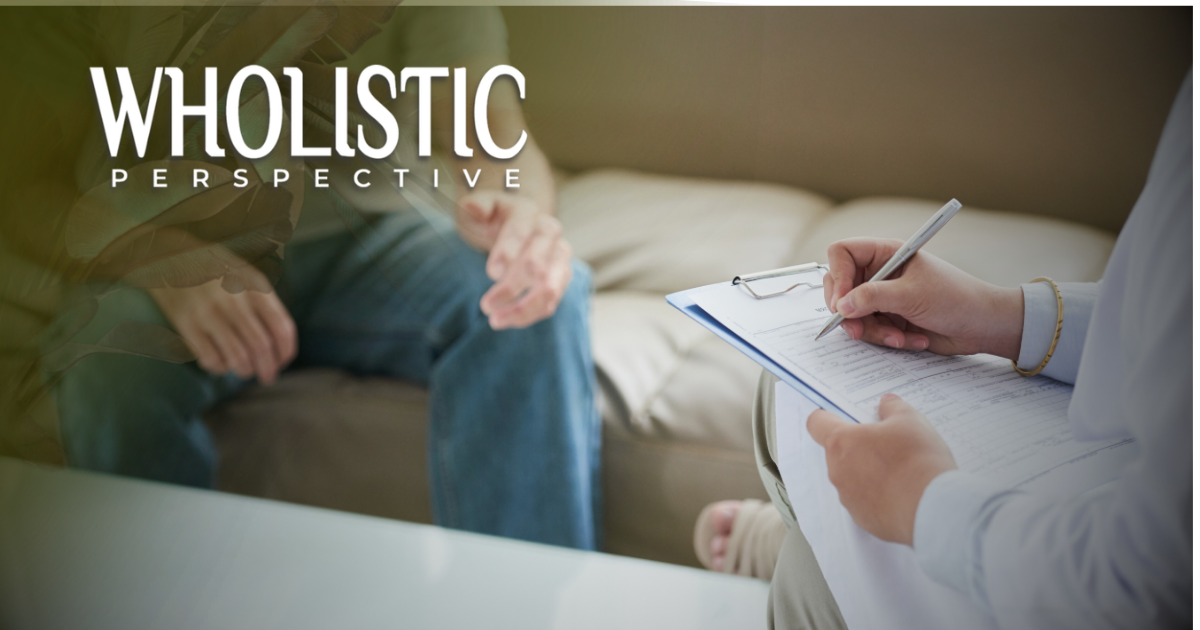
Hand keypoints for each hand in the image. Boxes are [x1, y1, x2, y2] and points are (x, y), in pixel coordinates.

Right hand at [149, 269, 295, 384]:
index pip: (281, 328)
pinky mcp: (186, 324)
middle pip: (261, 347)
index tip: (283, 362)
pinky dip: (220, 367)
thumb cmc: (215, 268)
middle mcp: (234, 301)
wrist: (168, 255)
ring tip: (245, 371)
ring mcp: (208, 313)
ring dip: (245, 371)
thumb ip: (265, 302)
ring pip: (237, 357)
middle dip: (268, 369)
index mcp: (254, 287)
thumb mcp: (246, 274)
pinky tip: (221, 363)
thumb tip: (282, 342)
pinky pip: (210, 358)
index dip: (286, 351)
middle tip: (267, 377)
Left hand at [457, 191, 572, 329]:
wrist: (514, 226)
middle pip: (536, 265)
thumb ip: (476, 204)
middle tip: (486, 306)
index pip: (522, 232)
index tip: (492, 273)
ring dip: (524, 309)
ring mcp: (559, 257)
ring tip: (496, 321)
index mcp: (527, 212)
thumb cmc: (492, 218)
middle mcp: (549, 234)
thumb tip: (473, 206)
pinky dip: (531, 315)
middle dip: (511, 287)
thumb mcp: (480, 206)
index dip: (507, 253)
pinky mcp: (560, 278)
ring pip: (549, 288)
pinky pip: (551, 302)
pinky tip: (508, 321)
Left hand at [807, 394, 956, 544]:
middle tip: (886, 444)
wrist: (932, 507)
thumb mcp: (910, 419)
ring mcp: (848, 499)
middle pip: (838, 453)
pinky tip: (902, 493)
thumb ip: (892, 407)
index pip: (816, 424)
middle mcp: (838, 472)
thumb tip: (885, 404)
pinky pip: (865, 502)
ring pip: (852, 479)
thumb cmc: (917, 459)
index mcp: (841, 442)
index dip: (826, 417)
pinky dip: (879, 497)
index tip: (837, 416)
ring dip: (868, 473)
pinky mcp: (863, 519)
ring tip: (899, 471)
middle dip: (858, 447)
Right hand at [823, 238, 1023, 359]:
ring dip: (872, 331)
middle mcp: (880, 273)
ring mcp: (882, 297)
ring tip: (898, 337)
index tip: (843, 302)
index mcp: (886, 253)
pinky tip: (910, 340)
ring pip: (852, 314)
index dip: (838, 276)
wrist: (982, 326)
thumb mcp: (912, 295)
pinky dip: (884, 339)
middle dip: (849, 312)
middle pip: (840, 286)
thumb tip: (841, 305)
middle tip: (857, 330)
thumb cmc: (957, 299)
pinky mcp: (887, 319)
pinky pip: (869, 330)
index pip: (842, 253)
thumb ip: (873, 298)